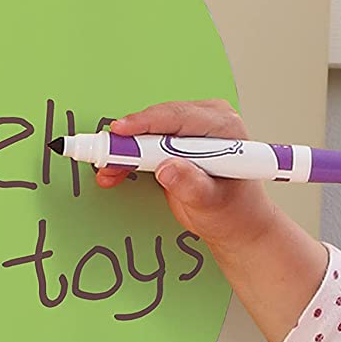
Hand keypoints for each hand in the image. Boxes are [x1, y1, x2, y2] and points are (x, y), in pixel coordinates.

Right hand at [97, 99, 281, 257]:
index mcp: (224, 128)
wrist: (235, 225)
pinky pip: (145, 142)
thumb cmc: (233, 212)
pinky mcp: (176, 141)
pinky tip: (115, 170)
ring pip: (147, 132)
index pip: (180, 117)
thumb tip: (166, 169)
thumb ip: (192, 186)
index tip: (121, 131)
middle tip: (105, 158)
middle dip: (129, 141)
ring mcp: (191, 130)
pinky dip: (129, 157)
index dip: (147, 122)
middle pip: (159, 122)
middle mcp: (208, 121)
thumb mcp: (212, 203)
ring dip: (125, 151)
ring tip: (108, 171)